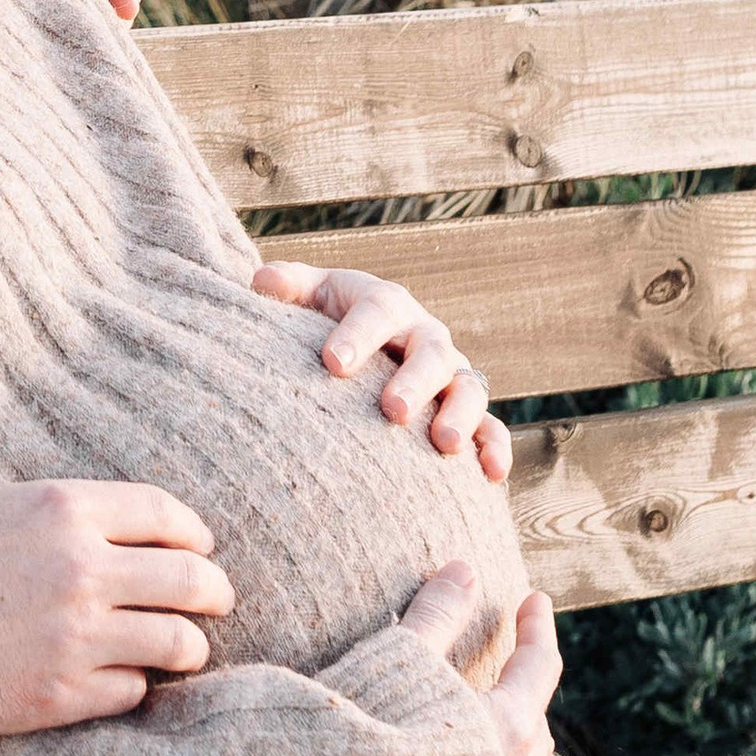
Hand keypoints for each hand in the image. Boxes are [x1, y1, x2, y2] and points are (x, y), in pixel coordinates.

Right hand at [0, 478, 231, 738]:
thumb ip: (52, 513)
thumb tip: (103, 526)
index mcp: (65, 510)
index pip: (166, 516)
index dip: (195, 534)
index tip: (202, 547)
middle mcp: (83, 568)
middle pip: (191, 581)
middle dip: (214, 592)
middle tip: (216, 600)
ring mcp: (77, 635)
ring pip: (178, 643)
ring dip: (189, 647)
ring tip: (183, 650)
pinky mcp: (62, 695)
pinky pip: (134, 693)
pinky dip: (135, 687)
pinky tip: (122, 680)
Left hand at [250, 260, 511, 482]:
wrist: (358, 355)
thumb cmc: (326, 324)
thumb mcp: (309, 298)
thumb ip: (288, 287)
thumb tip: (261, 281)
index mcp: (386, 305)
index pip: (378, 309)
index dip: (359, 333)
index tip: (333, 363)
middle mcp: (425, 336)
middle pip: (430, 352)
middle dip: (414, 381)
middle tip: (393, 410)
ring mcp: (450, 375)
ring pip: (468, 389)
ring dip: (460, 415)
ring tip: (444, 444)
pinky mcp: (467, 414)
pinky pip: (490, 429)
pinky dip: (494, 448)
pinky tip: (492, 474)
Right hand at [398, 564, 559, 755]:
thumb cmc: (372, 732)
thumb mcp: (402, 660)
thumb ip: (437, 615)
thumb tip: (464, 571)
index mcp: (506, 727)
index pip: (538, 665)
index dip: (536, 627)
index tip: (534, 599)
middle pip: (534, 723)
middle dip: (525, 688)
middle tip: (511, 662)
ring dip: (504, 734)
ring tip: (481, 715)